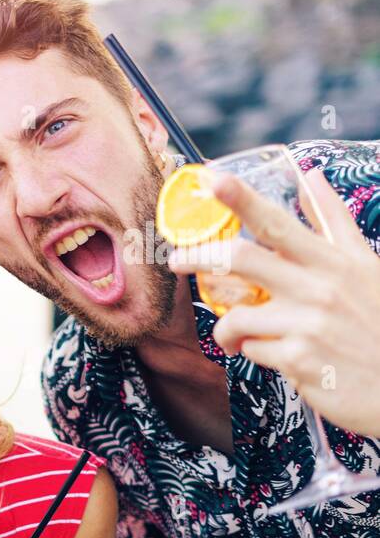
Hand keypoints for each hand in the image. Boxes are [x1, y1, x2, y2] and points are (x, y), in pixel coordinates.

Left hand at [169, 165, 379, 436]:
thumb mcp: (367, 267)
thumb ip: (334, 225)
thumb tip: (310, 177)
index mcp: (335, 263)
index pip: (281, 224)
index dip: (244, 199)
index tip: (214, 179)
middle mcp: (320, 288)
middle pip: (241, 258)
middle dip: (198, 256)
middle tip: (176, 260)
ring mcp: (309, 324)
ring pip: (237, 316)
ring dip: (228, 329)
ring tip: (236, 338)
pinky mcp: (300, 360)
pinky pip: (252, 350)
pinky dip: (254, 353)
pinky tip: (277, 358)